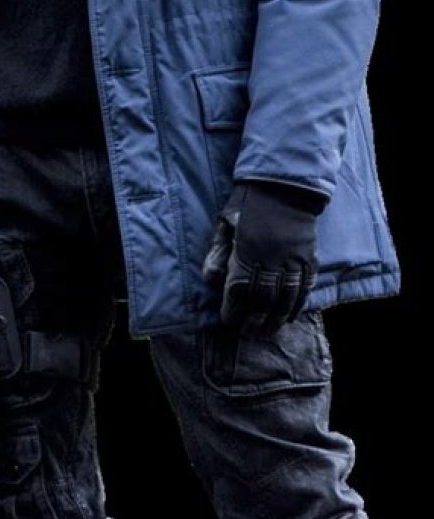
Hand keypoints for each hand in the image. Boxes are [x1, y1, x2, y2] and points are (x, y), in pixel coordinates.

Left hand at [202, 180, 326, 332]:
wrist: (284, 184)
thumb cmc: (249, 202)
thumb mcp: (225, 221)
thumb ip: (217, 251)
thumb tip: (209, 280)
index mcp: (247, 249)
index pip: (238, 289)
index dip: (233, 309)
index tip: (229, 320)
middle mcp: (271, 257)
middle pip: (263, 299)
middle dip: (254, 320)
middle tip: (249, 334)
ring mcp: (292, 258)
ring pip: (286, 297)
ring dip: (277, 318)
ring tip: (269, 331)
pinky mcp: (308, 256)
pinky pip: (305, 286)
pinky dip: (298, 304)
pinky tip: (291, 316)